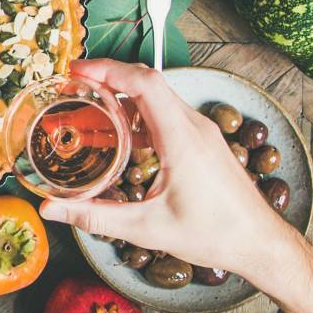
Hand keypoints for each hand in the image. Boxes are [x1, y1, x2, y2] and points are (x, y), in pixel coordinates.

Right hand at [33, 60, 308, 278]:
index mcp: (182, 139)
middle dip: (110, 77)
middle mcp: (195, 127)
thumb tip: (52, 211)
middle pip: (150, 83)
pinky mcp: (206, 143)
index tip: (78, 71)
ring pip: (161, 97)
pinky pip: (171, 114)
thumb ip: (96, 217)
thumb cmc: (215, 235)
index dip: (109, 70)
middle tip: (76, 84)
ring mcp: (204, 133)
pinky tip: (124, 134)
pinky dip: (143, 113)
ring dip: (126, 95)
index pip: (145, 83)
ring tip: (93, 106)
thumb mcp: (148, 228)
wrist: (260, 243)